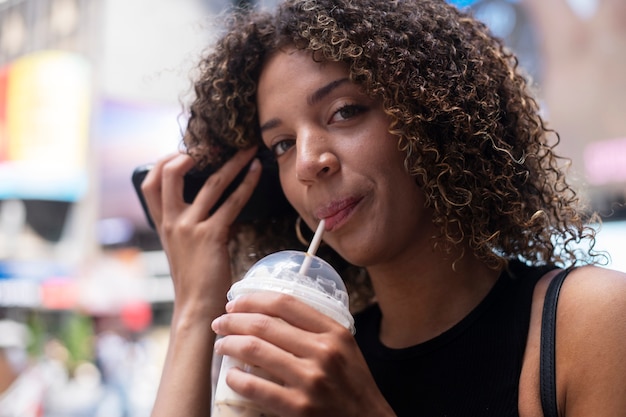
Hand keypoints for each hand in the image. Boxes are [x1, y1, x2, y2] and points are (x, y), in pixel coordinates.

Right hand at [140, 147, 260, 318]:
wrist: (196, 308)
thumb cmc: (195, 280)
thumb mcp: (182, 249)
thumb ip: (189, 226)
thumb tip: (211, 205)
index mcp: (162, 224)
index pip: (150, 184)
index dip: (164, 162)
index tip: (185, 152)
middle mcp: (171, 222)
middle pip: (169, 174)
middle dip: (191, 152)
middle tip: (216, 144)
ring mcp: (189, 228)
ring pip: (210, 183)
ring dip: (232, 162)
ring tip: (248, 150)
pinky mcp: (210, 235)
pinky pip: (231, 202)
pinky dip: (246, 184)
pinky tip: (256, 173)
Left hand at [211, 292, 395, 416]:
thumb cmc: (352, 386)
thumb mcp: (344, 349)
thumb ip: (316, 331)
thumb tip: (271, 315)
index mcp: (334, 332)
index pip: (285, 303)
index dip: (253, 299)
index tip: (236, 303)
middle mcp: (323, 351)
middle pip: (265, 324)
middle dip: (234, 321)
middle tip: (220, 323)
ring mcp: (311, 380)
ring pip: (255, 350)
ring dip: (229, 345)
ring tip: (221, 346)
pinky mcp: (299, 407)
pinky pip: (256, 387)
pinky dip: (236, 379)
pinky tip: (231, 377)